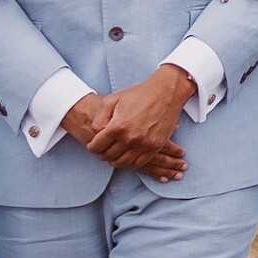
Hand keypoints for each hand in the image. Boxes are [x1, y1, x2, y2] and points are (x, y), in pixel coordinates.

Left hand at [72, 68, 193, 180]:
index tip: (92, 146)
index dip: (92, 147)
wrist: (165, 93)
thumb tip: (96, 133)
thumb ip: (99, 118)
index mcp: (117, 127)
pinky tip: (127, 158)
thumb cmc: (138, 95)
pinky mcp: (155, 147)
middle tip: (102, 152)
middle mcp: (130, 138)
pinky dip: (130, 163)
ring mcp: (144, 144)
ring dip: (115, 161)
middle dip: (102, 154)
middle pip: (109, 156)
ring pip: (123, 162)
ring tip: (113, 156)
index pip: (97, 146)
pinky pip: (139, 163)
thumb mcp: (112, 100)